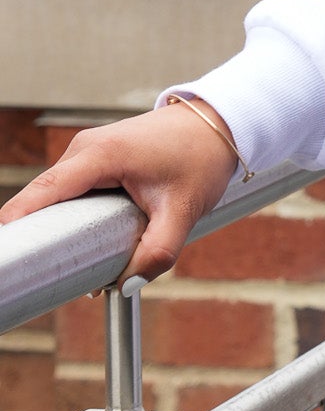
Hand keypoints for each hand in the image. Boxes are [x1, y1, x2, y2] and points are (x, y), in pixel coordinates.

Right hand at [0, 103, 240, 285]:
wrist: (218, 126)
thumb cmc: (201, 158)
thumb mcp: (183, 210)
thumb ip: (158, 251)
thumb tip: (128, 284)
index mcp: (100, 154)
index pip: (44, 190)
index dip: (18, 220)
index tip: (6, 247)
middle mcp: (85, 149)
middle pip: (44, 197)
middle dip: (41, 234)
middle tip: (45, 270)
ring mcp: (87, 151)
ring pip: (58, 196)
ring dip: (61, 227)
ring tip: (71, 263)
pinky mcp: (95, 159)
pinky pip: (72, 191)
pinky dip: (75, 215)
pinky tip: (85, 242)